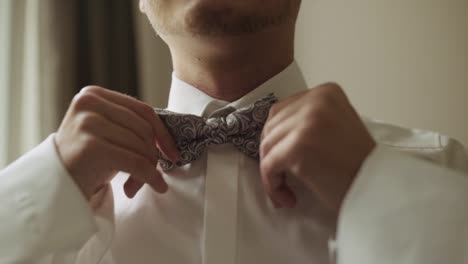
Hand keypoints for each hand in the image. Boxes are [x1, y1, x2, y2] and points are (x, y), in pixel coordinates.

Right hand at [55, 86, 179, 199]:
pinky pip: (135, 162)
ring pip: (141, 146)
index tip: (173, 153)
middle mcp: (89, 103)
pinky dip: (150, 177)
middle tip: (152, 174)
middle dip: (153, 155)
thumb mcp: (109, 132)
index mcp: (95, 94)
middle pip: (143, 128)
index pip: (142, 110)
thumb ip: (133, 126)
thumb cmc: (88, 159)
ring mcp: (87, 123)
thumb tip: (169, 142)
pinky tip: (157, 186)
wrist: (56, 184)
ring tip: (138, 184)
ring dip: (148, 170)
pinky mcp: (90, 146)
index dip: (162, 133)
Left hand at [260, 83, 375, 210]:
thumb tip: (274, 131)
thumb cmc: (358, 165)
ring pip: (267, 146)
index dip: (278, 138)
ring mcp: (307, 121)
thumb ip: (309, 119)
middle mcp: (316, 100)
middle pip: (271, 126)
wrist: (379, 189)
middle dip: (271, 154)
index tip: (284, 160)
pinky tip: (288, 198)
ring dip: (272, 172)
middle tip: (282, 178)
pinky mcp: (298, 145)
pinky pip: (269, 165)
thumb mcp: (336, 125)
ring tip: (287, 191)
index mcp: (326, 92)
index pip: (282, 110)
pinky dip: (272, 185)